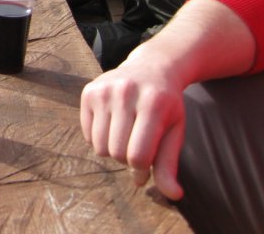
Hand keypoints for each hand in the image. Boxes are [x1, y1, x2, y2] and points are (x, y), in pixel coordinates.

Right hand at [79, 58, 186, 200]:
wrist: (152, 67)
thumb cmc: (167, 105)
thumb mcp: (175, 131)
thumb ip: (170, 164)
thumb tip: (173, 195)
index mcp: (153, 105)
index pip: (138, 155)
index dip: (142, 170)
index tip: (147, 168)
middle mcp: (126, 93)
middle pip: (116, 152)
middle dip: (127, 159)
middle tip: (136, 148)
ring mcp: (104, 90)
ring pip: (99, 146)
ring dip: (112, 151)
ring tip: (124, 137)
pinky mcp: (89, 91)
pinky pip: (88, 134)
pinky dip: (99, 139)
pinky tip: (112, 125)